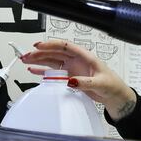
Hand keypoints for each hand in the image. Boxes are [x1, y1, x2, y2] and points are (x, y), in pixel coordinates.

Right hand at [20, 39, 136, 119]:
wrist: (114, 96)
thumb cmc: (112, 85)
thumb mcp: (101, 83)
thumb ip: (86, 82)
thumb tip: (71, 80)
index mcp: (85, 56)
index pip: (65, 46)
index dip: (52, 44)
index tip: (39, 46)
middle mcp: (76, 60)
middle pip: (55, 52)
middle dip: (40, 52)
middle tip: (27, 55)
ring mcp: (71, 68)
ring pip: (52, 61)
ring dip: (39, 60)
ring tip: (26, 60)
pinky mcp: (69, 77)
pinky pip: (53, 72)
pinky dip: (42, 71)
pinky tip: (33, 70)